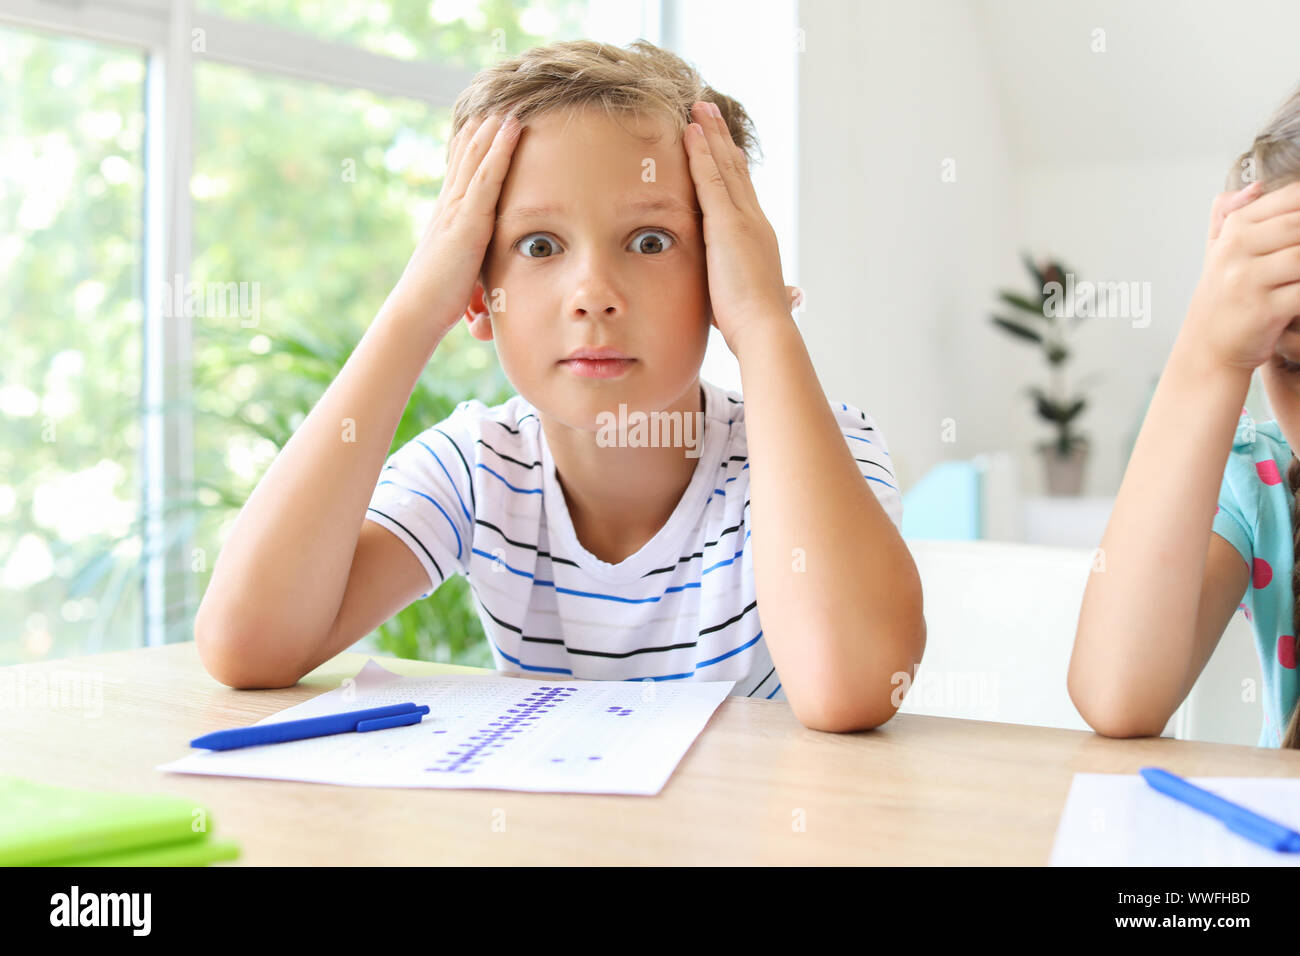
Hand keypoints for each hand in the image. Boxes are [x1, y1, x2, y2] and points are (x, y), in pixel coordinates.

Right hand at [380, 111, 521, 333]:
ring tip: (509, 104)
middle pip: (467, 157)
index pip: (461, 173)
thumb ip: (472, 261)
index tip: (485, 122)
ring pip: (477, 158)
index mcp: (448, 217)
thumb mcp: (461, 272)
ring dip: (493, 129)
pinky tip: (510, 129)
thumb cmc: (438, 301)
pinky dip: (500, 150)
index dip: (472, 146)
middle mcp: (449, 206)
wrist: (417, 312)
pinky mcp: (467, 222)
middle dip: (483, 129)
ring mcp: (457, 211)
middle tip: (498, 102)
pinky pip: (487, 178)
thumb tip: (482, 274)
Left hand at [683, 101, 799, 354]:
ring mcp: (743, 219)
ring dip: (711, 134)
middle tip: (709, 111)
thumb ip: (752, 288)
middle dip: (721, 139)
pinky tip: (691, 132)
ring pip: (725, 166)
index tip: (724, 145)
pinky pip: (711, 179)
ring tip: (700, 108)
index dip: (731, 166)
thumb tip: (773, 297)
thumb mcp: (750, 297)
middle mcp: (755, 220)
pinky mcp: (728, 224)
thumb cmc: (754, 323)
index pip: (742, 193)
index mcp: (758, 237)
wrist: (765, 328)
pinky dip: (701, 153)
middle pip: (736, 169)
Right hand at [1184, 179, 1299, 371]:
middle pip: (1299, 225)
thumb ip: (1231, 214)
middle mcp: (1235, 251)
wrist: (1207, 350)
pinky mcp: (1263, 310)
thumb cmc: (1223, 299)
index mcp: (1233, 230)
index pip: (1289, 198)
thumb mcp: (1218, 251)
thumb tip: (1256, 185)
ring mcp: (1247, 281)